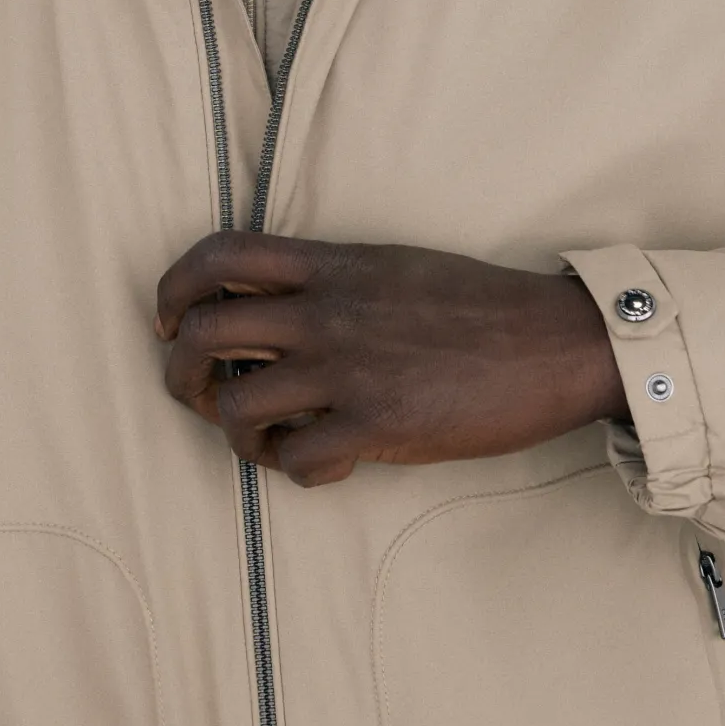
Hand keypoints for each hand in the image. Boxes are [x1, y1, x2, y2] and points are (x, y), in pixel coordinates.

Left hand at [154, 233, 626, 486]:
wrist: (553, 342)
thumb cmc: (477, 305)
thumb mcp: (391, 266)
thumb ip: (330, 279)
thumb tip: (272, 305)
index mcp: (330, 264)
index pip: (218, 254)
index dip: (174, 287)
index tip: (170, 320)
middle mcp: (326, 311)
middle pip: (201, 333)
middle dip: (179, 373)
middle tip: (200, 393)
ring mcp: (347, 369)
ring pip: (234, 407)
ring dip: (236, 432)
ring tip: (270, 438)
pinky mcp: (376, 426)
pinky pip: (294, 460)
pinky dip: (297, 471)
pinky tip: (327, 463)